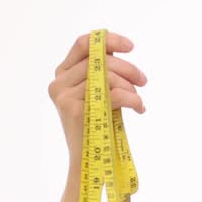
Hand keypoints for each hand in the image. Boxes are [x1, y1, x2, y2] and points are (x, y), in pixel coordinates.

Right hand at [47, 31, 147, 165]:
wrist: (89, 162)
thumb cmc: (98, 127)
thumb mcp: (99, 94)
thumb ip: (101, 72)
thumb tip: (116, 49)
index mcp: (62, 74)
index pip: (83, 43)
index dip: (109, 40)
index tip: (131, 47)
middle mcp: (58, 83)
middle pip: (99, 59)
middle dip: (128, 68)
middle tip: (143, 81)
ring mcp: (63, 96)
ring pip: (107, 76)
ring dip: (130, 86)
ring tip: (138, 100)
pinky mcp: (74, 110)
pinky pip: (113, 94)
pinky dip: (132, 99)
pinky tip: (139, 108)